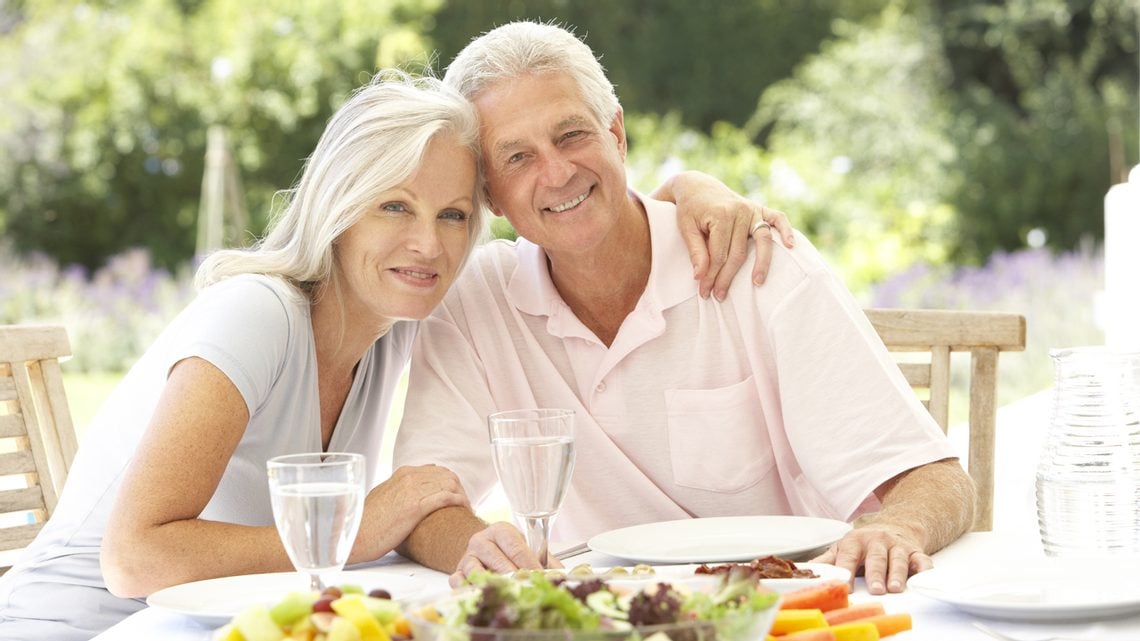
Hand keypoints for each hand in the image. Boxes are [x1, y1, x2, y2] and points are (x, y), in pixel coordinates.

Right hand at [356, 464, 468, 560]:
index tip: (456, 495)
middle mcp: (409, 477)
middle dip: (460, 489)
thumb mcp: (382, 498)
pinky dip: (459, 502)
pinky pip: (446, 497)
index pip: (437, 470)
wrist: (355, 536)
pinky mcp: (415, 506)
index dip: (450, 482)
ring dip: (462, 496)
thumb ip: (398, 491)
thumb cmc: (367, 523)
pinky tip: (463, 510)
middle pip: (447, 475)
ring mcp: (412, 490)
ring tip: (466, 509)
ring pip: (449, 484)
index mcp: (402, 473)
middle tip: (465, 504)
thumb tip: (408, 495)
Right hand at [447, 522, 563, 586]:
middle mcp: (482, 541)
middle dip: (513, 577)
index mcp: (501, 531)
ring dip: (491, 584)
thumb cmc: (506, 549)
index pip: (517, 548)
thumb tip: (565, 575)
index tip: (540, 578)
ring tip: (505, 593)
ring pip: (476, 570)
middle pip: (498, 560)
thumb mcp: (526, 548)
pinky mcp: (456, 571)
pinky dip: (467, 589)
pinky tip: (480, 594)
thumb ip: (545, 561)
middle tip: (526, 589)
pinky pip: (457, 581)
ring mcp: (467, 556)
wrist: (481, 547)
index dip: (530, 565)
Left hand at [663, 171, 794, 299]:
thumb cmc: (690, 209)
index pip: (719, 254)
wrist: (697, 186)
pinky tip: (790, 245)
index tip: (705, 293)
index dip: (712, 275)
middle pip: (739, 252)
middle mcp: (740, 211)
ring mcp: (752, 209)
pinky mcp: (760, 208)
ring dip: (761, 263)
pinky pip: (778, 218)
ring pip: (761, 241)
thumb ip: (695, 252)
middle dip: (728, 277)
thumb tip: (700, 277)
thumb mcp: (686, 228)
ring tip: (757, 283)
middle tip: (720, 296)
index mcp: (721, 215)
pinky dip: (786, 230)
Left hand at [810, 523, 931, 594]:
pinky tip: (923, 577)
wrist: (893, 525)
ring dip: (897, 573)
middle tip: (875, 589)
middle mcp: (877, 541)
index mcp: (855, 541)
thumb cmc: (863, 544)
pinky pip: (922, 559)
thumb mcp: (842, 547)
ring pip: (898, 559)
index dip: (846, 570)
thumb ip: (826, 561)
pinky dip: (924, 569)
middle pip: (876, 558)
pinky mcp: (916, 551)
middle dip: (875, 574)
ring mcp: (897, 546)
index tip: (844, 585)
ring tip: (895, 588)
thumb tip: (804, 571)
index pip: (849, 556)